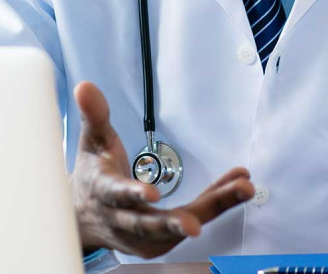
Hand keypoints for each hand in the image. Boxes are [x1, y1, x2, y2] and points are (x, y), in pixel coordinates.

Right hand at [70, 81, 254, 258]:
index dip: (134, 195)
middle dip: (177, 223)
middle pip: (152, 223)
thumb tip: (86, 87)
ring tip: (243, 188)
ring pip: (181, 223)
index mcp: (104, 193)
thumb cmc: (93, 176)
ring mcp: (143, 235)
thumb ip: (95, 116)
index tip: (153, 194)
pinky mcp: (161, 240)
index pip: (117, 195)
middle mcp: (123, 220)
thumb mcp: (93, 143)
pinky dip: (217, 203)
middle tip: (197, 225)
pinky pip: (194, 218)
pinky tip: (238, 185)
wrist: (84, 217)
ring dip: (214, 207)